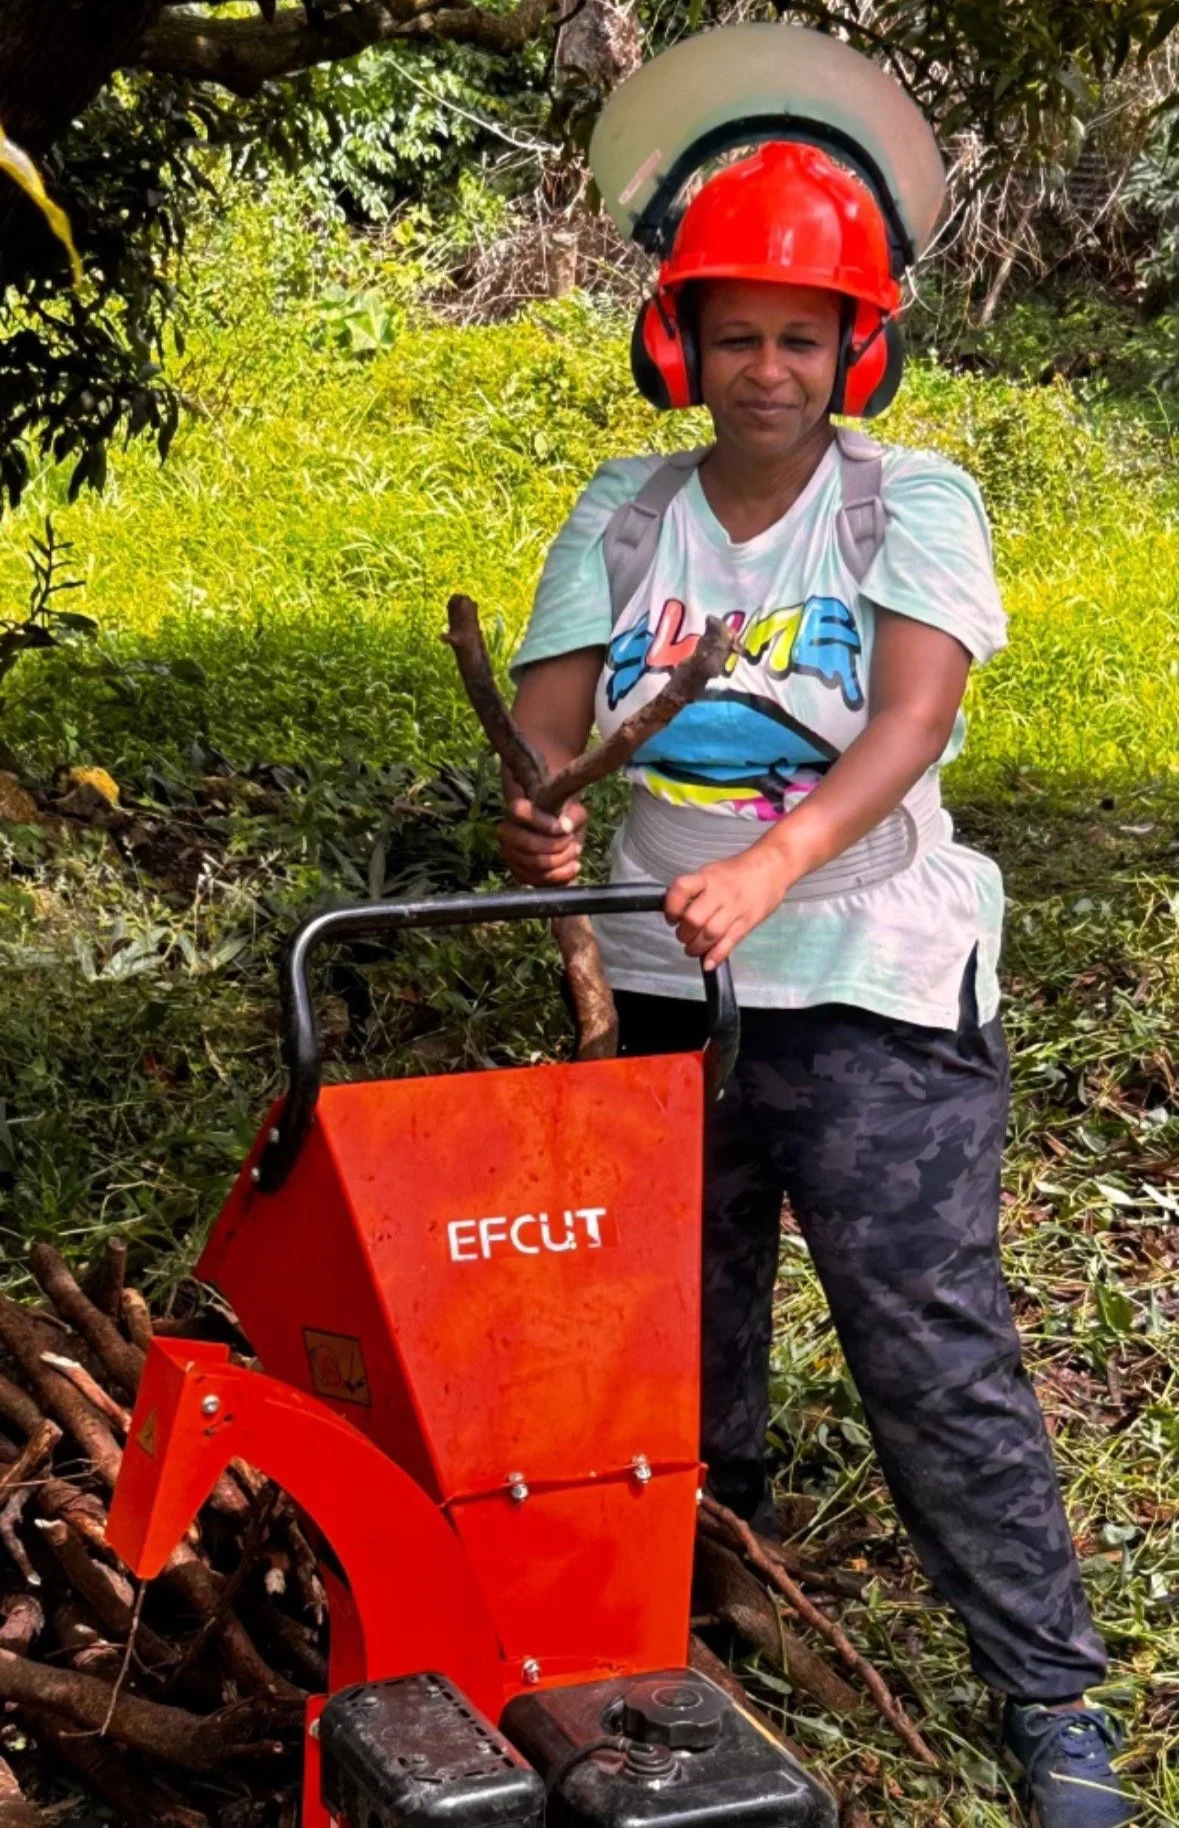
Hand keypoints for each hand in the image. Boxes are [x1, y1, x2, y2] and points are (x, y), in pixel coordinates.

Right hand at [497, 798, 586, 885]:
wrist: (563, 839)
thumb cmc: (567, 821)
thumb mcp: (575, 813)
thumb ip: (572, 816)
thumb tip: (565, 826)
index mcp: (516, 810)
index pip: (518, 810)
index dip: (541, 821)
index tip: (562, 828)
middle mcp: (506, 832)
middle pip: (528, 844)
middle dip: (556, 846)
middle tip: (572, 840)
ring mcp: (509, 854)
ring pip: (535, 864)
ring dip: (562, 860)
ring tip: (576, 851)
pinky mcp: (518, 873)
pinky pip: (538, 880)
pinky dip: (560, 875)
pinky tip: (573, 866)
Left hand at [665, 843, 796, 969]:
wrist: (772, 867)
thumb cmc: (738, 871)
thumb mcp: (712, 873)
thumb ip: (696, 890)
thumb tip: (677, 911)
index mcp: (707, 878)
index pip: (682, 889)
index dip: (671, 907)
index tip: (671, 917)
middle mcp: (720, 893)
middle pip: (694, 918)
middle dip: (683, 933)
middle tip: (684, 936)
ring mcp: (735, 909)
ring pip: (710, 934)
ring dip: (696, 947)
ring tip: (693, 948)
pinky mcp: (747, 923)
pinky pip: (729, 943)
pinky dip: (716, 956)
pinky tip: (708, 964)